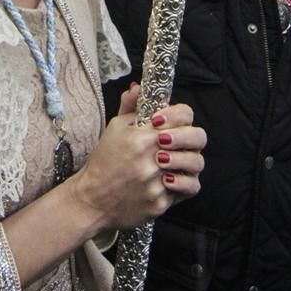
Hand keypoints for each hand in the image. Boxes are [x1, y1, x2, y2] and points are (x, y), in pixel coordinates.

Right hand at [69, 84, 205, 231]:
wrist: (92, 198)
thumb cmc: (104, 162)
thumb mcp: (114, 128)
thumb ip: (130, 107)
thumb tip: (138, 89)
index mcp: (142, 136)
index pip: (183, 115)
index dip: (180, 114)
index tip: (168, 121)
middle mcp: (153, 158)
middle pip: (197, 137)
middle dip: (191, 136)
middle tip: (175, 142)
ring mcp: (158, 182)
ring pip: (197, 163)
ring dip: (188, 160)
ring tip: (172, 161)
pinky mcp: (161, 202)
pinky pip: (189, 188)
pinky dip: (184, 182)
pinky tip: (172, 179)